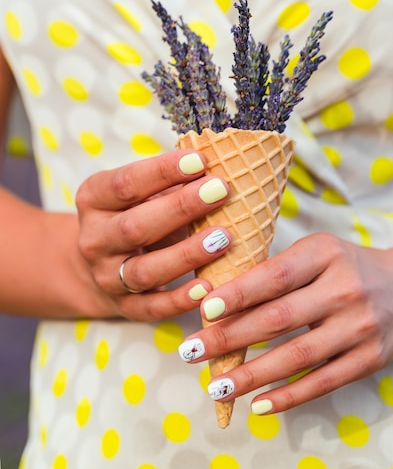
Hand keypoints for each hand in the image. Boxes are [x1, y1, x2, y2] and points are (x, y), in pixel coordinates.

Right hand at [76, 150, 230, 320]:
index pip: (125, 184)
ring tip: (223, 237)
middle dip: (180, 208)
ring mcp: (107, 277)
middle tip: (220, 190)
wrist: (100, 264)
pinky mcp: (125, 308)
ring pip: (144, 271)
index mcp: (94, 199)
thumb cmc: (134, 213)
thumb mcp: (139, 192)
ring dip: (186, 254)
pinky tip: (208, 287)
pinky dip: (180, 300)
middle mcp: (94, 240)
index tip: (201, 160)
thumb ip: (170, 181)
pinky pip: (152, 308)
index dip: (163, 172)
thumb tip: (221, 162)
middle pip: (135, 227)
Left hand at [178, 233, 392, 412]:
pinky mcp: (369, 359)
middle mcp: (344, 289)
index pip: (276, 276)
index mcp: (325, 254)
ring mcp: (359, 327)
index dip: (238, 294)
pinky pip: (322, 382)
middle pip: (279, 319)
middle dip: (230, 338)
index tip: (204, 309)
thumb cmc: (344, 267)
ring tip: (216, 386)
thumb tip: (214, 296)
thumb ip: (273, 270)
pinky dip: (288, 396)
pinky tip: (257, 404)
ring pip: (297, 356)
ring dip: (252, 375)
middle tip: (191, 351)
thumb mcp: (315, 252)